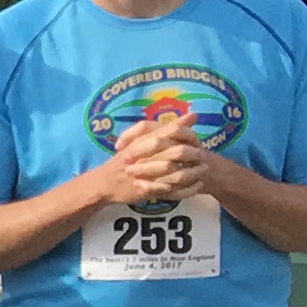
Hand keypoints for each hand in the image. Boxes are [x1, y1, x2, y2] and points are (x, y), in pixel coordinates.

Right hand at [95, 115, 217, 205]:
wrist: (103, 183)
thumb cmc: (125, 159)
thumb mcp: (143, 139)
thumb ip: (169, 128)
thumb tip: (193, 114)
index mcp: (143, 140)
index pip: (171, 132)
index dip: (188, 135)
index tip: (196, 140)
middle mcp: (143, 156)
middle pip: (176, 152)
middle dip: (193, 155)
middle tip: (203, 157)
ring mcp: (144, 175)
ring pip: (176, 174)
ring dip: (193, 173)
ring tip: (203, 172)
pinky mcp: (146, 191)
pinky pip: (173, 191)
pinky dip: (188, 190)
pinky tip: (197, 186)